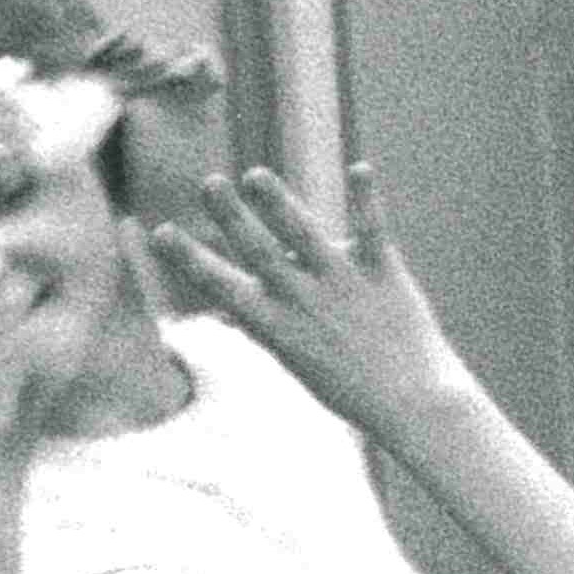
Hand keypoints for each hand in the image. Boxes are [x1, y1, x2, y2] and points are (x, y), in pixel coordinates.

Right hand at [145, 162, 486, 451]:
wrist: (413, 405)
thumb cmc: (352, 386)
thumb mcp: (298, 361)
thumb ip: (265, 325)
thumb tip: (227, 311)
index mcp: (277, 325)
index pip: (222, 288)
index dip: (189, 260)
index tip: (159, 232)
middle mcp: (304, 301)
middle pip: (260, 253)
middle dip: (232, 218)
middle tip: (211, 183)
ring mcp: (343, 284)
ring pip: (305, 236)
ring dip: (279, 204)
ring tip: (256, 177)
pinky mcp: (383, 273)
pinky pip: (371, 230)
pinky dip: (366, 199)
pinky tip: (361, 168)